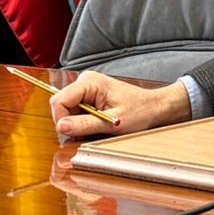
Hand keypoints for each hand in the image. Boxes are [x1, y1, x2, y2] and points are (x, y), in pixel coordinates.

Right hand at [49, 71, 192, 139]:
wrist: (154, 108)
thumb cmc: (140, 111)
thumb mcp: (112, 122)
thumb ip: (85, 124)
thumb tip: (61, 127)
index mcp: (89, 82)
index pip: (59, 101)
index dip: (62, 120)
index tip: (75, 133)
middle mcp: (85, 82)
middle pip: (61, 107)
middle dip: (71, 124)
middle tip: (92, 131)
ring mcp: (86, 89)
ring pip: (67, 112)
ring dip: (78, 124)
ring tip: (99, 127)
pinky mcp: (89, 97)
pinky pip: (76, 113)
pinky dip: (83, 123)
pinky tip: (98, 124)